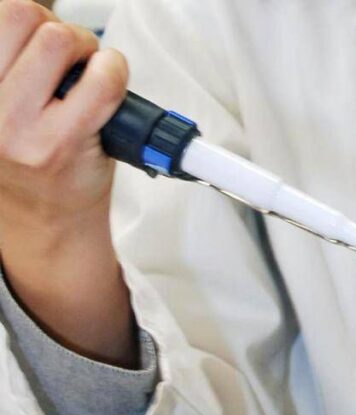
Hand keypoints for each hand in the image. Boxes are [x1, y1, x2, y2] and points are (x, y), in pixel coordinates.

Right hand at [0, 0, 134, 365]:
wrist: (47, 224)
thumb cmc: (31, 161)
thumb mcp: (5, 104)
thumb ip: (15, 65)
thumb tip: (45, 22)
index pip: (0, 14)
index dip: (30, 20)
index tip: (43, 43)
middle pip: (23, 15)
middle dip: (61, 30)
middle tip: (74, 58)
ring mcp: (19, 126)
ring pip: (59, 39)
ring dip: (87, 50)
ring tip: (89, 77)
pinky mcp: (61, 143)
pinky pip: (102, 82)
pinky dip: (114, 72)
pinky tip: (109, 90)